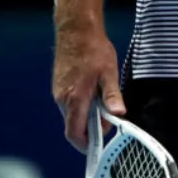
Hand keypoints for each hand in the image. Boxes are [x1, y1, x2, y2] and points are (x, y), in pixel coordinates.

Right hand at [52, 26, 124, 152]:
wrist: (76, 30)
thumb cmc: (94, 50)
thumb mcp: (109, 72)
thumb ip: (112, 95)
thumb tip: (119, 114)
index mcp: (75, 99)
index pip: (75, 133)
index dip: (85, 144)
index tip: (99, 146)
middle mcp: (63, 99)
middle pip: (74, 125)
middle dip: (91, 128)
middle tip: (109, 119)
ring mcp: (58, 92)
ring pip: (72, 114)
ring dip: (87, 115)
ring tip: (104, 101)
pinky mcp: (59, 86)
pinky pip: (69, 104)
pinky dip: (81, 105)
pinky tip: (94, 92)